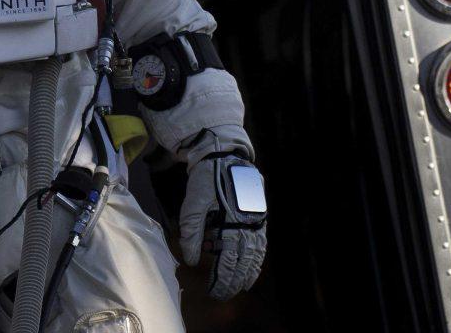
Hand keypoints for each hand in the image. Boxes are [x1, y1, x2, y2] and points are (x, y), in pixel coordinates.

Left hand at [179, 153, 266, 299]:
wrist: (224, 157)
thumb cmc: (206, 181)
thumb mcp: (193, 205)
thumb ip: (191, 233)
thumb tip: (190, 261)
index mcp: (232, 224)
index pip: (228, 261)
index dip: (222, 279)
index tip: (215, 292)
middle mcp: (248, 226)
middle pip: (243, 262)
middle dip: (233, 281)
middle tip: (223, 294)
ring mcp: (256, 221)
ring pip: (254, 255)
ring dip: (247, 273)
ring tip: (240, 287)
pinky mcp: (258, 216)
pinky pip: (260, 244)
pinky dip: (256, 259)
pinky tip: (251, 268)